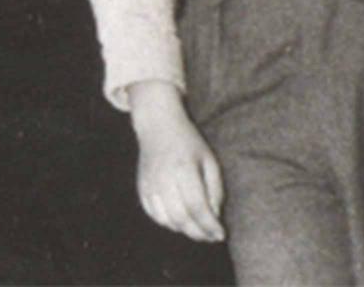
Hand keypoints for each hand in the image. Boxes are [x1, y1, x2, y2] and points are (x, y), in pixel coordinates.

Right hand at [127, 81, 225, 242]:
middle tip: (210, 237)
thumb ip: (215, 189)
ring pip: (167, 220)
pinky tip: (180, 222)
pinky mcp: (142, 188)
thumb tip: (214, 217)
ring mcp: (150, 184)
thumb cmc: (189, 143)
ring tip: (197, 229)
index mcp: (184, 169)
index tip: (221, 235)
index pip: (197, 207)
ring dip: (184, 230)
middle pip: (181, 218)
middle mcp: (164, 179)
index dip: (210, 225)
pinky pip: (154, 215)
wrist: (158, 127)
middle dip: (198, 233)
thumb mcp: (209, 160)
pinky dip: (168, 223)